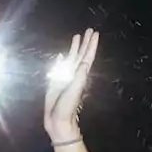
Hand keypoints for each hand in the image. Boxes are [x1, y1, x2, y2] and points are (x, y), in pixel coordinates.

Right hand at [44, 28, 98, 142]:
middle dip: (85, 43)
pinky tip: (63, 55)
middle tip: (89, 30)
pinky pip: (60, 67)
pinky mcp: (56, 82)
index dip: (91, 46)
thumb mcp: (74, 92)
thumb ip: (79, 77)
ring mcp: (65, 78)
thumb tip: (84, 62)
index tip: (94, 34)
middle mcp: (74, 75)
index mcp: (80, 76)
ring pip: (71, 59)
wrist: (58, 121)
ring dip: (75, 48)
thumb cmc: (67, 108)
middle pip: (81, 55)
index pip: (87, 57)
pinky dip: (62, 60)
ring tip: (77, 36)